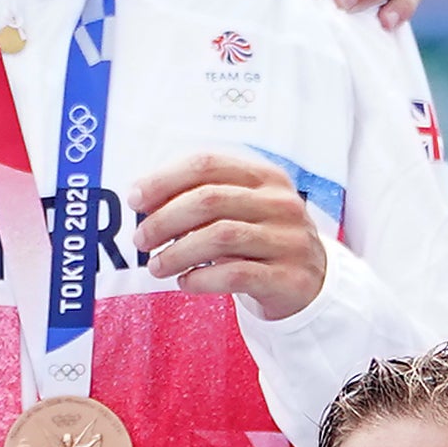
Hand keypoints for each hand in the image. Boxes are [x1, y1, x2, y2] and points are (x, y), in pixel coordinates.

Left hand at [128, 151, 330, 317]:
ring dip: (177, 253)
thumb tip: (144, 200)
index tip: (135, 199)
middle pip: (209, 199)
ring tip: (156, 267)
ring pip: (220, 236)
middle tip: (141, 240)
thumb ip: (203, 198)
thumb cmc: (261, 241)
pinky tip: (185, 282)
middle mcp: (280, 203)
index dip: (165, 179)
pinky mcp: (288, 277)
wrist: (312, 282)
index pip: (207, 164)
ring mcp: (288, 240)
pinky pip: (235, 275)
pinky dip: (202, 278)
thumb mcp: (242, 209)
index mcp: (265, 177)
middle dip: (165, 219)